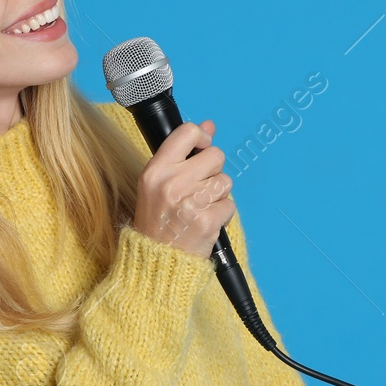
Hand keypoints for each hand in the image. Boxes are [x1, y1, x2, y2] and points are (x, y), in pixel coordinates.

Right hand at [134, 118, 236, 258]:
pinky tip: (205, 221)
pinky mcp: (207, 221)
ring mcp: (190, 202)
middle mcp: (171, 183)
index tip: (203, 146)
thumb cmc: (158, 220)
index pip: (187, 133)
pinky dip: (222, 214)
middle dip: (212, 171)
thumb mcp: (159, 182)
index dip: (202, 137)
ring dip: (218, 194)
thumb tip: (209, 125)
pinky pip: (229, 205)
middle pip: (215, 156)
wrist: (157, 260)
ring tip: (199, 207)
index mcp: (155, 171)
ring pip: (225, 181)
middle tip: (197, 189)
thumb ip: (183, 153)